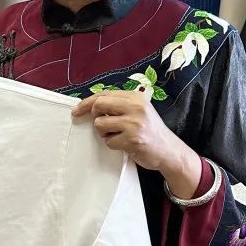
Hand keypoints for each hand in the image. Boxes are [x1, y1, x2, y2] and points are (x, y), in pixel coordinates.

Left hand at [72, 92, 201, 195]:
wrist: (169, 150)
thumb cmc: (150, 131)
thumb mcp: (139, 110)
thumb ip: (120, 105)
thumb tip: (91, 105)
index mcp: (136, 97)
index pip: (104, 94)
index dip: (87, 102)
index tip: (76, 110)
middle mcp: (135, 107)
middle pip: (99, 105)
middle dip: (95, 116)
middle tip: (102, 125)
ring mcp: (134, 123)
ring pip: (100, 124)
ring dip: (105, 133)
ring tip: (119, 135)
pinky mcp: (132, 139)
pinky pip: (108, 141)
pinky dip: (113, 144)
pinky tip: (125, 144)